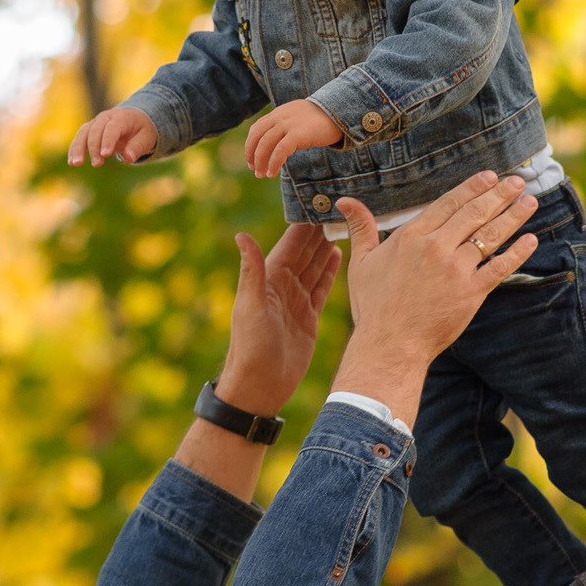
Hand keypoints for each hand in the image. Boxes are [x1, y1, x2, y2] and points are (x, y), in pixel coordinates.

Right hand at [68, 107, 157, 165]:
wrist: (134, 118)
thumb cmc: (142, 129)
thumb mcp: (147, 137)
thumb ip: (138, 146)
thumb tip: (128, 158)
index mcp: (121, 117)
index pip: (112, 128)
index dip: (107, 141)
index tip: (105, 155)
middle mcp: (105, 118)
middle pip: (95, 130)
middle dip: (94, 147)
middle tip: (97, 164)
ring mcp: (95, 123)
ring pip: (83, 133)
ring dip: (78, 148)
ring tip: (76, 163)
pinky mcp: (89, 130)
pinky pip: (79, 138)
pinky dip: (74, 149)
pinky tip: (71, 162)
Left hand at [217, 224, 340, 417]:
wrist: (260, 385)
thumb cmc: (251, 347)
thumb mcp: (250, 306)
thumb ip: (251, 271)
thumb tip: (241, 235)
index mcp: (270, 279)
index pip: (291, 244)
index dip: (304, 223)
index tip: (318, 200)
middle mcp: (283, 286)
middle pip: (306, 251)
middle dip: (320, 229)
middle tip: (339, 206)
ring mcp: (297, 301)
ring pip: (316, 267)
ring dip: (327, 247)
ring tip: (344, 224)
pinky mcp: (309, 317)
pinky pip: (322, 288)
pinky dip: (330, 271)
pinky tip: (340, 254)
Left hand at [244, 100, 342, 176]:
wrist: (340, 112)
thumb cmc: (322, 120)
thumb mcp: (298, 119)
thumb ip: (287, 127)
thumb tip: (279, 144)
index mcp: (278, 113)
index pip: (256, 129)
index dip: (250, 145)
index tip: (252, 160)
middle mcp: (280, 117)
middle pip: (257, 137)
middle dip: (252, 154)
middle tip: (254, 169)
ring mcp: (288, 124)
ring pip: (265, 144)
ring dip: (260, 161)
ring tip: (262, 174)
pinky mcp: (298, 134)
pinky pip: (280, 150)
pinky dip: (273, 163)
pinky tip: (272, 172)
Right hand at [331, 171, 538, 423]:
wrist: (390, 345)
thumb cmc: (374, 305)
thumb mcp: (362, 262)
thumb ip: (360, 228)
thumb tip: (344, 200)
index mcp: (412, 236)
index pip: (449, 203)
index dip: (472, 188)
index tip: (489, 177)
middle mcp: (436, 248)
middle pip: (474, 213)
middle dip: (499, 194)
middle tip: (518, 181)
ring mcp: (456, 270)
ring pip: (491, 236)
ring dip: (513, 216)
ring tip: (529, 201)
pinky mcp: (472, 293)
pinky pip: (500, 268)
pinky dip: (518, 253)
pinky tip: (531, 240)